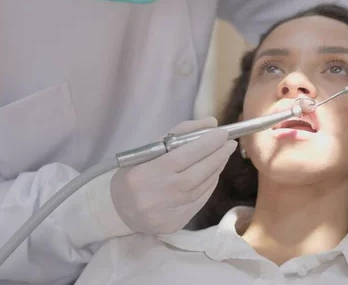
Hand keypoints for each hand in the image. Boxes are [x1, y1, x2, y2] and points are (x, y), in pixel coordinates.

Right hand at [110, 117, 236, 234]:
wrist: (118, 209)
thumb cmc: (133, 174)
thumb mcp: (146, 150)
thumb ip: (177, 135)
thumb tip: (211, 123)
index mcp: (144, 174)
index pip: (182, 156)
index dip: (205, 144)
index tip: (222, 132)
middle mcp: (156, 195)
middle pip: (197, 173)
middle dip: (217, 155)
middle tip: (229, 143)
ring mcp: (166, 212)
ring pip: (201, 187)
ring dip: (216, 169)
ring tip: (222, 155)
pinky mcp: (175, 224)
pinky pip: (199, 201)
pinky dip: (209, 185)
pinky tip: (214, 173)